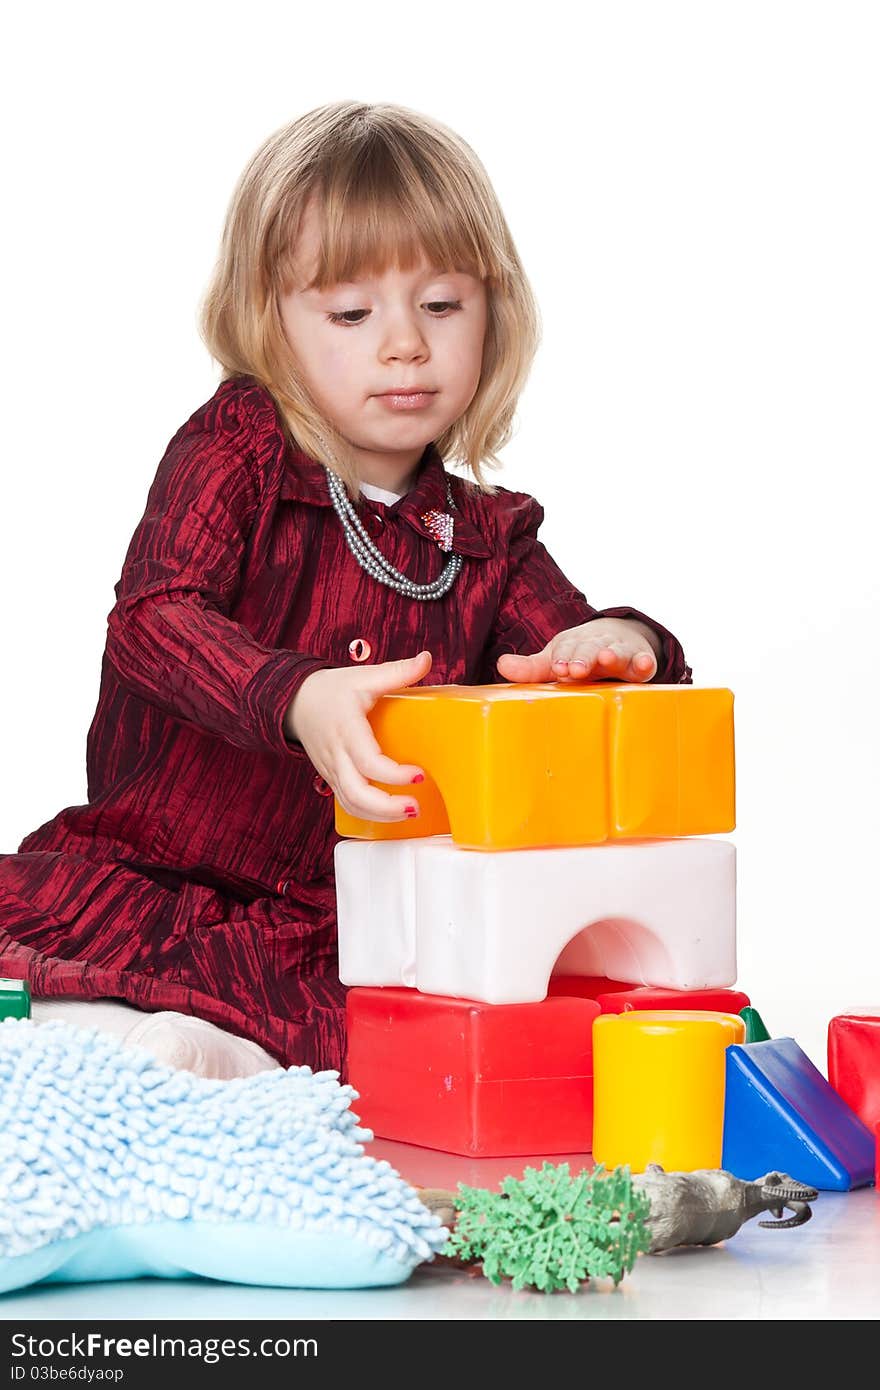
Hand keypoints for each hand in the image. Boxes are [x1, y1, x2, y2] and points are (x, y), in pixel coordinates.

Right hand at [284, 651, 431, 821]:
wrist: (294, 702)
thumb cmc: (331, 690)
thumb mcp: (363, 677)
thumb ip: (397, 671)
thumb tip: (426, 659)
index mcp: (346, 728)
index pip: (368, 761)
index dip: (393, 774)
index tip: (418, 774)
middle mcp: (336, 754)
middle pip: (356, 793)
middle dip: (386, 807)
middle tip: (414, 806)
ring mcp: (332, 769)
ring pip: (351, 803)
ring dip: (380, 815)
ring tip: (410, 812)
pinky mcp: (331, 778)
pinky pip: (348, 802)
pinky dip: (369, 814)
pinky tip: (391, 813)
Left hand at [495, 618, 659, 683]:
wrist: (618, 636)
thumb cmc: (580, 654)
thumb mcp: (556, 659)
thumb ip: (531, 668)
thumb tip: (501, 665)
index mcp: (572, 646)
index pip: (565, 650)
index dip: (562, 657)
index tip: (558, 668)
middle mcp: (595, 646)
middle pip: (588, 649)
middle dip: (582, 658)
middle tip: (574, 670)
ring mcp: (619, 652)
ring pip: (616, 653)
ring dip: (611, 655)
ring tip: (607, 658)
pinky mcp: (640, 662)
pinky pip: (644, 662)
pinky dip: (645, 662)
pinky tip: (645, 664)